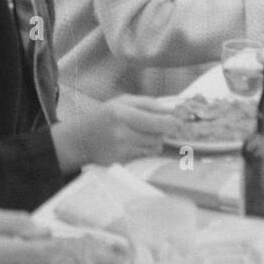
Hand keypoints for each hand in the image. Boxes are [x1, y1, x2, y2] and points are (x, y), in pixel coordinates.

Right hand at [54, 96, 177, 173]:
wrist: (81, 139)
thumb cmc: (104, 116)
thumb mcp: (121, 101)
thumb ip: (147, 104)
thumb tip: (171, 110)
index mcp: (121, 112)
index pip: (156, 120)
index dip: (172, 122)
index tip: (183, 122)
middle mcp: (121, 132)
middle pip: (158, 135)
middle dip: (163, 131)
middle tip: (163, 126)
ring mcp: (122, 149)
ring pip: (154, 147)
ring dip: (154, 141)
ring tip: (141, 134)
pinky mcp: (123, 162)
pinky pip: (145, 155)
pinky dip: (145, 149)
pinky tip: (133, 144)